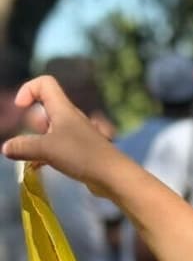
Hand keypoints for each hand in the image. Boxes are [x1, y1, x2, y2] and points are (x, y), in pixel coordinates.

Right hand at [1, 76, 120, 194]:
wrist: (114, 176)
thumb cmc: (81, 155)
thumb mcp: (47, 150)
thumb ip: (24, 147)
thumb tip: (6, 148)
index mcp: (63, 108)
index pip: (45, 83)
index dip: (29, 89)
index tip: (20, 108)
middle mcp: (71, 118)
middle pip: (46, 108)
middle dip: (33, 121)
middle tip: (32, 137)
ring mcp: (77, 135)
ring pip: (52, 130)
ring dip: (39, 140)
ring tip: (35, 155)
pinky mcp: (81, 152)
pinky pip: (59, 147)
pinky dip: (47, 154)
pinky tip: (39, 167)